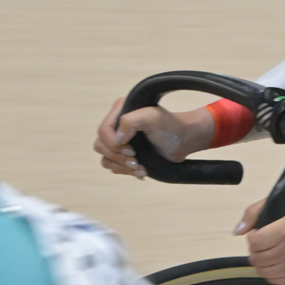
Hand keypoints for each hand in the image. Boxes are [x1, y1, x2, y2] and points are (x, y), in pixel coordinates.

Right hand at [95, 97, 215, 177]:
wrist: (183, 141)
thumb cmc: (169, 126)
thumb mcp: (151, 117)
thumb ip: (130, 122)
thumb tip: (115, 141)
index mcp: (119, 112)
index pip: (103, 131)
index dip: (114, 144)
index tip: (132, 150)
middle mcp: (116, 126)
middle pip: (101, 146)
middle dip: (118, 158)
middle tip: (136, 161)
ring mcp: (120, 141)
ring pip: (106, 159)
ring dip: (123, 167)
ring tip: (141, 168)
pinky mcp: (124, 155)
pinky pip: (114, 167)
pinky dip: (127, 172)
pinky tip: (142, 172)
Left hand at [239, 201, 284, 284]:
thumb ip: (255, 212)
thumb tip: (237, 231)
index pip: (254, 242)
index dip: (253, 237)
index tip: (259, 234)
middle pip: (256, 258)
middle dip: (256, 251)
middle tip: (265, 245)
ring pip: (263, 272)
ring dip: (263, 263)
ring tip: (271, 254)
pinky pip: (274, 280)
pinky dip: (272, 272)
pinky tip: (280, 262)